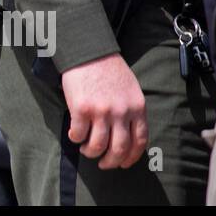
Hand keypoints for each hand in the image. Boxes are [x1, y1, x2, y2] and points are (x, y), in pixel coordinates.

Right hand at [60, 52, 147, 169]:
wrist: (88, 51)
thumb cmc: (109, 69)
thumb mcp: (131, 89)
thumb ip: (132, 110)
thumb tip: (128, 134)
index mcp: (137, 108)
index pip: (140, 141)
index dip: (131, 157)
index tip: (123, 163)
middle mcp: (121, 112)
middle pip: (119, 149)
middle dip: (111, 162)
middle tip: (103, 164)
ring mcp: (101, 112)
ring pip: (98, 146)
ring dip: (91, 152)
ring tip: (86, 149)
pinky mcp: (81, 109)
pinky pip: (78, 134)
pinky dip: (76, 139)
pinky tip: (75, 135)